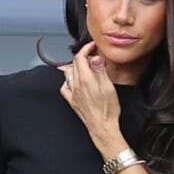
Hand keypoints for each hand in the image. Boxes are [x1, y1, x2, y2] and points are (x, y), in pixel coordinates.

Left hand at [58, 41, 127, 157]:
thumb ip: (100, 71)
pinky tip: (74, 82)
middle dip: (82, 56)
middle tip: (93, 55)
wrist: (102, 127)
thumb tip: (95, 58)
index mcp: (85, 79)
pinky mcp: (72, 101)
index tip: (92, 46)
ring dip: (75, 66)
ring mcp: (72, 93)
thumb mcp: (108, 87)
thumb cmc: (107, 110)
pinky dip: (68, 80)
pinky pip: (65, 87)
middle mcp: (76, 85)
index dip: (86, 49)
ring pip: (68, 73)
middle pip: (74, 64)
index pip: (80, 57)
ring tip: (86, 66)